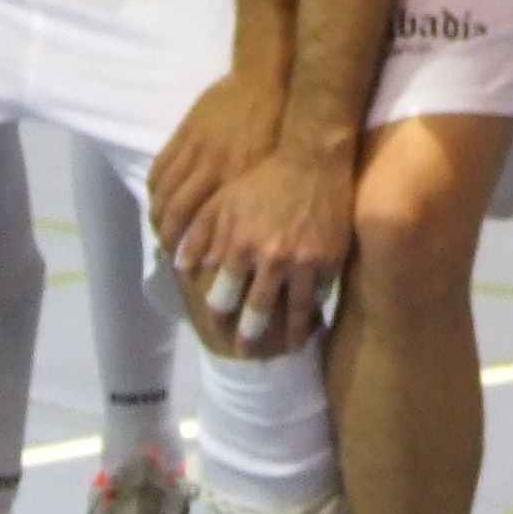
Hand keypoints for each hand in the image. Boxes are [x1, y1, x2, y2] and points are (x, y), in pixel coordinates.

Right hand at [145, 66, 279, 269]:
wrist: (265, 80)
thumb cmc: (279, 128)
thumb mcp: (273, 169)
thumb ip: (256, 199)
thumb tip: (244, 233)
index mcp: (236, 181)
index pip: (205, 226)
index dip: (193, 250)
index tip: (191, 268)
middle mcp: (211, 169)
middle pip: (177, 215)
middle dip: (169, 240)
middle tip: (171, 255)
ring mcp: (193, 150)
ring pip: (163, 193)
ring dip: (157, 217)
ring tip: (161, 232)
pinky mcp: (183, 134)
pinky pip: (160, 168)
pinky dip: (154, 189)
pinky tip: (157, 200)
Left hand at [168, 140, 353, 362]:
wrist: (313, 161)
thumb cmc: (264, 180)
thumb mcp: (224, 201)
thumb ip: (201, 233)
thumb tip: (182, 265)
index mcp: (240, 246)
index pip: (225, 293)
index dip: (219, 313)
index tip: (216, 326)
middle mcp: (270, 259)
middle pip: (258, 310)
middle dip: (250, 334)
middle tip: (246, 353)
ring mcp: (303, 263)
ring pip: (295, 311)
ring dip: (290, 333)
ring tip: (290, 348)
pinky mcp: (330, 261)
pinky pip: (320, 293)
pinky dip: (314, 308)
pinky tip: (312, 319)